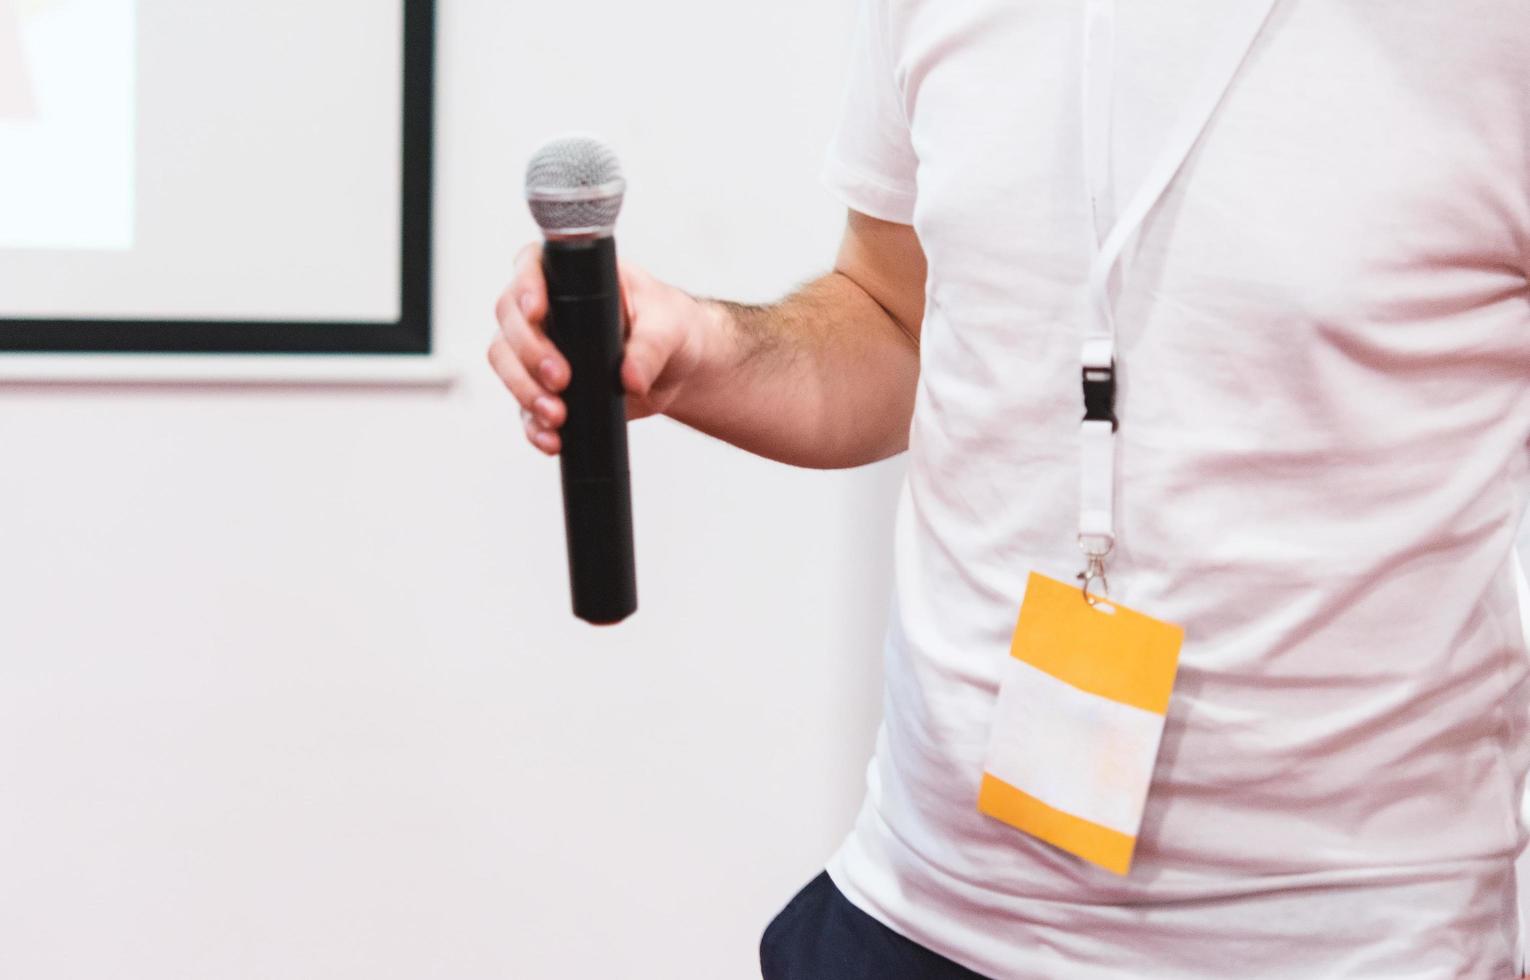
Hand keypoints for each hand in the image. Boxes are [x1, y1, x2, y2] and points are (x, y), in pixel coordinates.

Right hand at [488, 244, 713, 454]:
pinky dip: (533, 425)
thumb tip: (630, 378)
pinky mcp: (546, 389)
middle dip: (528, 352)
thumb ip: (652, 347)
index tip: (537, 311)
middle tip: (561, 378)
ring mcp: (540, 350)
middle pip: (510, 321)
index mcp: (574, 278)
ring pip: (506, 363)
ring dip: (525, 391)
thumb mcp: (670, 327)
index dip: (525, 286)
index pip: (532, 266)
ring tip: (557, 415)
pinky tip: (552, 439)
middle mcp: (548, 310)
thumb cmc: (671, 328)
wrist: (677, 369)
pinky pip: (524, 407)